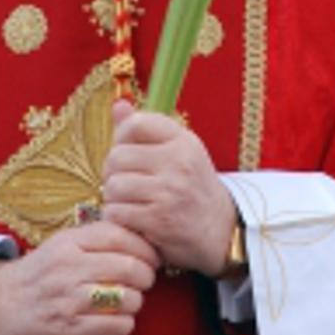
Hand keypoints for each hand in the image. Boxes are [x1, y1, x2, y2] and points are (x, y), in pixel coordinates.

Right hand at [0, 220, 158, 334]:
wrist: (2, 302)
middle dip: (146, 275)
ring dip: (136, 301)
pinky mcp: (68, 328)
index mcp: (70, 242)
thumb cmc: (44, 270)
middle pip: (129, 267)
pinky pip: (115, 325)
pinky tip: (118, 319)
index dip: (144, 247)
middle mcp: (69, 268)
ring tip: (129, 300)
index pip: (120, 236)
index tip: (152, 256)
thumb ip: (98, 236)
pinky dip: (125, 324)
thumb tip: (142, 234)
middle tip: (145, 280)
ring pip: (126, 298)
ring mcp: (68, 299)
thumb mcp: (64, 242)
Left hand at [101, 99, 236, 276]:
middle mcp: (178, 162)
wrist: (220, 230)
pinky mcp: (159, 220)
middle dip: (113, 172)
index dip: (121, 138)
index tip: (128, 152)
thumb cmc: (193, 188)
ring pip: (113, 186)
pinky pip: (116, 212)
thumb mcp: (180, 152)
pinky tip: (132, 220)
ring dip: (114, 198)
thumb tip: (119, 104)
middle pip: (116, 157)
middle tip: (125, 183)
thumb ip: (147, 130)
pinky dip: (117, 218)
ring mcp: (169, 191)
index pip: (135, 124)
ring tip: (129, 202)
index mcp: (183, 140)